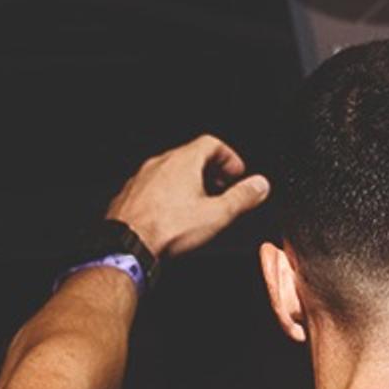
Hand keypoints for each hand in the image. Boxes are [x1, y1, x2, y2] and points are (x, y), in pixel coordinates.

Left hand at [106, 135, 269, 260]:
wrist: (128, 244)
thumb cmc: (168, 228)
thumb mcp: (217, 215)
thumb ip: (242, 197)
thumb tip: (260, 185)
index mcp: (183, 161)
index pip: (212, 144)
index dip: (229, 157)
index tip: (237, 174)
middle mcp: (160, 163)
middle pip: (190, 156)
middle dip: (211, 171)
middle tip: (223, 189)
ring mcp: (142, 177)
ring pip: (170, 171)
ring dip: (189, 182)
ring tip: (200, 204)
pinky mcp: (130, 194)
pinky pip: (154, 186)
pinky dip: (168, 194)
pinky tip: (173, 215)